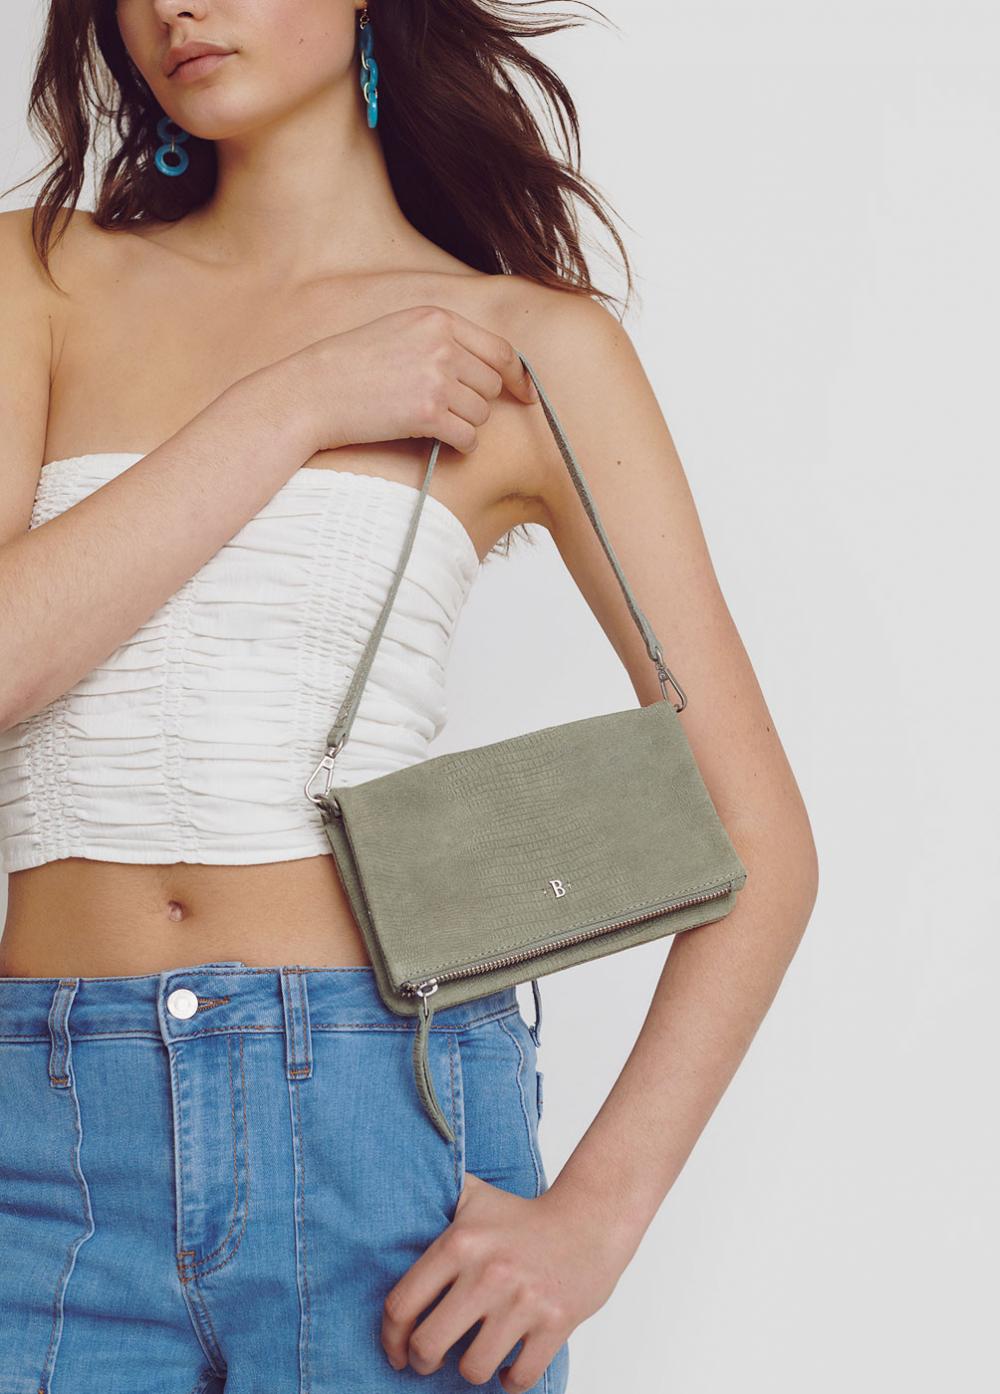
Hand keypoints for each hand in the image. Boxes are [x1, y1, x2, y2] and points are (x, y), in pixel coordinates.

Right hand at [276, 304, 537, 456]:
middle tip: (449, 412)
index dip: (518, 377)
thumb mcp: (399, 332)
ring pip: (481, 414)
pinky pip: (468, 438)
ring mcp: (436, 378)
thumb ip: (442, 341)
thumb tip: (491, 368)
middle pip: (492, 384)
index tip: (525, 394)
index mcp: (437, 319)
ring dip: (465, 425)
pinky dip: (460, 446)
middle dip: (478, 403)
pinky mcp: (428, 414)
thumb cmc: (352, 367)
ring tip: (434, 424)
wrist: (313, 392)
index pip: (500, 350)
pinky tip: (441, 442)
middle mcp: (442, 344)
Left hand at [380, 1171, 630, 1390]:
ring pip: (472, 1369)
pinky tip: (507, 1367)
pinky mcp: (555, 1324)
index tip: (396, 1350)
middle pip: (428, 1345)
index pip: (401, 1304)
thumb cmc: (522, 1215)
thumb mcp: (474, 1197)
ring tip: (474, 1357)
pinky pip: (519, 1378)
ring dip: (469, 1370)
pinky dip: (509, 1382)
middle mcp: (487, 1273)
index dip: (390, 1338)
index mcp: (460, 1243)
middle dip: (423, 1361)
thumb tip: (394, 1200)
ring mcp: (523, 1301)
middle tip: (430, 1359)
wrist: (589, 1220)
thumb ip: (434, 1200)